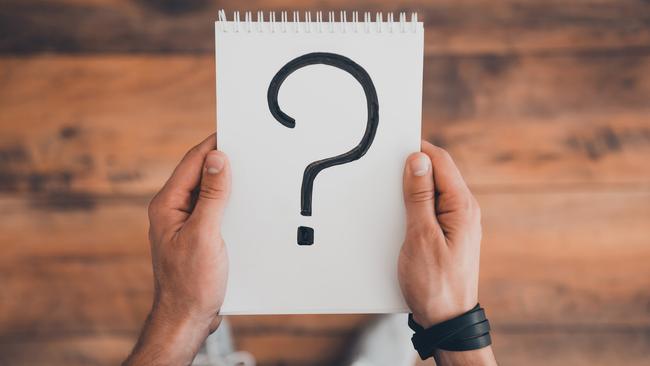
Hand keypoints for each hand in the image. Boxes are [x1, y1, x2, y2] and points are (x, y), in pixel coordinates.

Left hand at [124, 134, 230, 365]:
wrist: (187, 318)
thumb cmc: (191, 282)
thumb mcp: (205, 235)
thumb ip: (213, 196)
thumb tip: (218, 159)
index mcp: (167, 205)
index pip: (192, 162)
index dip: (213, 145)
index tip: (235, 131)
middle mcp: (173, 210)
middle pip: (200, 175)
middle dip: (224, 162)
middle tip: (250, 150)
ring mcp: (185, 224)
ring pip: (209, 193)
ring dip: (228, 184)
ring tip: (252, 174)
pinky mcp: (197, 236)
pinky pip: (214, 210)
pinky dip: (229, 203)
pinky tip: (246, 204)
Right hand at [398, 141, 495, 364]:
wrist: (447, 320)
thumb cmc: (434, 283)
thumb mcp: (420, 236)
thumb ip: (418, 196)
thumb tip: (418, 159)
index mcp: (462, 206)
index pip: (441, 161)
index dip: (418, 149)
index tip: (392, 147)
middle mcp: (464, 210)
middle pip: (437, 173)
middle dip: (412, 169)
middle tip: (385, 172)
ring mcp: (457, 222)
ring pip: (432, 191)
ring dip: (411, 189)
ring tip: (390, 197)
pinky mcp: (448, 234)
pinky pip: (431, 209)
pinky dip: (414, 206)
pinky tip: (399, 216)